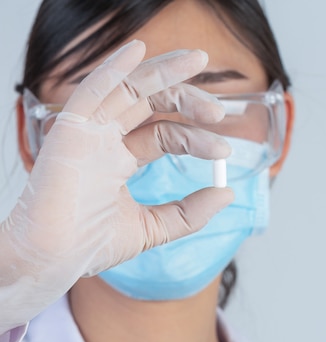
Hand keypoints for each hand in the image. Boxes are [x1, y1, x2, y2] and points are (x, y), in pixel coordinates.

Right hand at [0, 40, 232, 331]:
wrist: (51, 261)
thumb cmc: (88, 246)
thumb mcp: (152, 228)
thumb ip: (189, 214)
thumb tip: (227, 195)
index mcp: (120, 159)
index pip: (166, 135)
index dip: (196, 139)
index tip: (224, 151)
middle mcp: (105, 140)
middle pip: (151, 104)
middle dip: (186, 100)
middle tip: (219, 112)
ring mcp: (87, 132)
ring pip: (128, 88)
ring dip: (163, 72)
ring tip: (197, 61)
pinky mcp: (69, 130)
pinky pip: (92, 91)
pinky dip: (113, 69)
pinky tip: (138, 50)